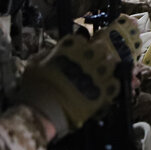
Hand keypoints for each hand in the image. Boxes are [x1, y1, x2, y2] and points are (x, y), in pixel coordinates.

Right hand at [17, 16, 139, 134]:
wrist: (45, 110)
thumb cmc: (35, 87)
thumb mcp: (34, 65)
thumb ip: (46, 55)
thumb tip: (51, 52)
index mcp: (69, 48)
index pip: (81, 39)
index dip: (81, 45)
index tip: (80, 50)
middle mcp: (86, 57)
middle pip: (101, 48)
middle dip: (98, 52)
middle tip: (95, 59)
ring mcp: (97, 74)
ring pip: (111, 64)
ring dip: (107, 67)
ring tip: (102, 72)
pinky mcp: (103, 91)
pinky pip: (115, 84)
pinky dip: (112, 85)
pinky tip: (107, 88)